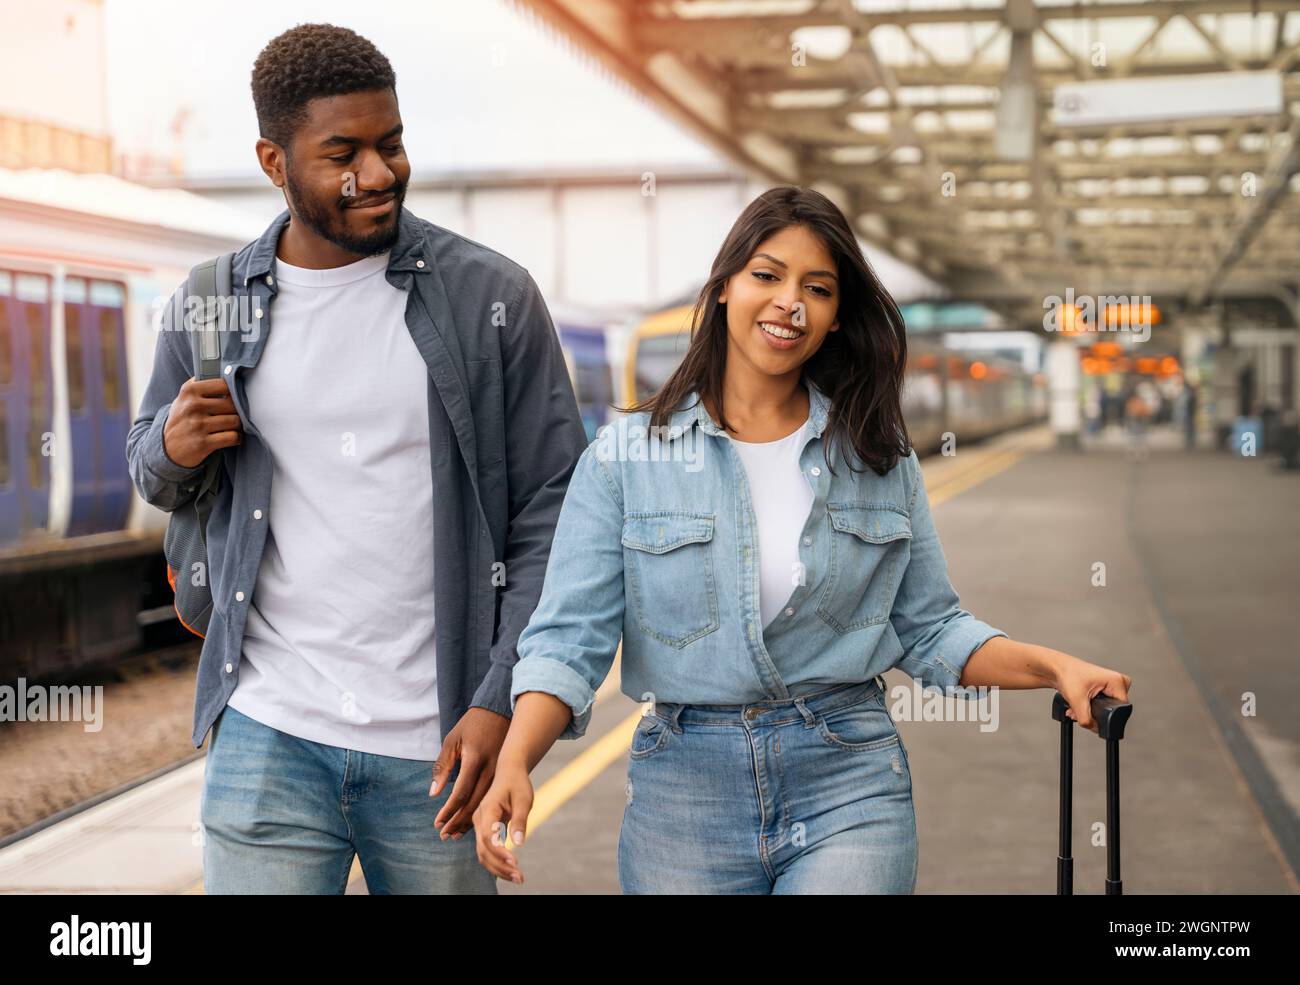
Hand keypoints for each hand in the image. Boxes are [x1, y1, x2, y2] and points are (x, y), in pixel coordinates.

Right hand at [163, 377, 241, 467]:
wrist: (166, 447)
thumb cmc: (182, 418)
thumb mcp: (184, 398)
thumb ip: (202, 385)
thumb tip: (227, 372)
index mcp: (189, 391)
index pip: (224, 385)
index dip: (233, 391)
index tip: (233, 397)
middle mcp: (193, 406)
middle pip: (232, 404)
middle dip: (237, 410)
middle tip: (235, 414)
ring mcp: (198, 425)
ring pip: (234, 421)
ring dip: (237, 425)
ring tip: (233, 426)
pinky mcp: (203, 443)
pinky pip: (232, 437)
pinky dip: (236, 438)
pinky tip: (231, 437)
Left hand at [431, 707, 509, 839]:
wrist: (498, 711)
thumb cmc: (471, 725)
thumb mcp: (452, 741)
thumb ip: (442, 767)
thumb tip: (434, 793)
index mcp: (475, 759)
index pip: (461, 792)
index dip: (448, 810)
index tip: (437, 823)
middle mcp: (490, 768)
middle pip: (474, 802)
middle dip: (458, 821)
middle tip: (444, 835)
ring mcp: (500, 771)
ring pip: (486, 803)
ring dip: (470, 821)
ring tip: (455, 834)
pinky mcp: (504, 773)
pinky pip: (493, 797)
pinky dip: (482, 812)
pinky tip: (472, 821)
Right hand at [472, 762, 532, 883]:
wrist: (509, 772)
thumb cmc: (517, 784)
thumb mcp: (523, 799)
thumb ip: (520, 820)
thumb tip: (519, 843)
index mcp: (487, 809)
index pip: (488, 836)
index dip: (499, 851)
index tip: (515, 862)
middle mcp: (478, 819)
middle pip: (483, 849)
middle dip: (500, 866)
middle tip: (520, 878)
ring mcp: (479, 826)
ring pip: (483, 853)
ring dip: (498, 869)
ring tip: (518, 878)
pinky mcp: (483, 830)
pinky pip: (486, 850)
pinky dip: (497, 863)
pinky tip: (511, 871)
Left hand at [1053, 656, 1131, 734]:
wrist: (1057, 669)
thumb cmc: (1067, 675)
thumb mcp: (1077, 700)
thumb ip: (1087, 719)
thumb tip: (1095, 729)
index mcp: (1118, 681)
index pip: (1119, 710)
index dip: (1102, 717)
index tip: (1088, 713)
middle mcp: (1118, 683)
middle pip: (1111, 711)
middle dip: (1093, 715)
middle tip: (1079, 709)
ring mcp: (1112, 686)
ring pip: (1104, 710)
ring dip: (1087, 712)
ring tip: (1075, 707)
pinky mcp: (1105, 689)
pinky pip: (1100, 706)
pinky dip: (1087, 708)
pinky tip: (1077, 705)